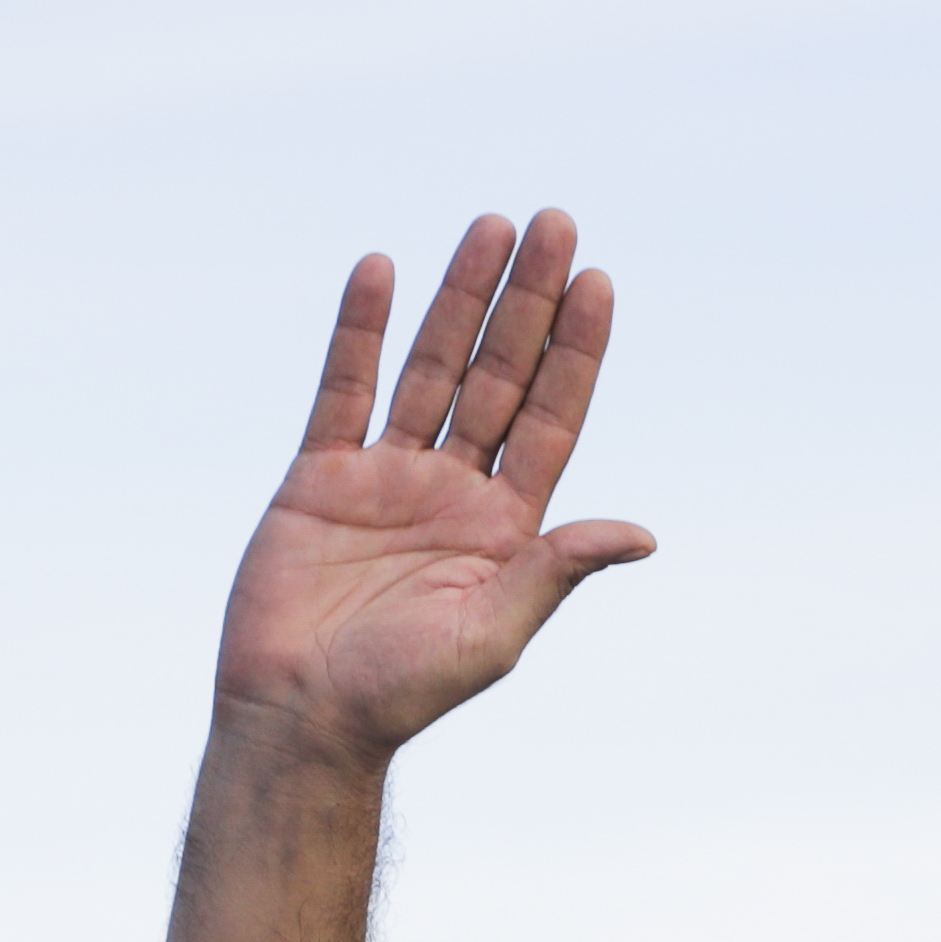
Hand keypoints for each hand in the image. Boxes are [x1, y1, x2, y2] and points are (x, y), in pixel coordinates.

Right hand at [212, 209, 652, 767]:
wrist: (298, 719)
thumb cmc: (400, 693)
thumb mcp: (493, 635)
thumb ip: (557, 571)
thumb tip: (642, 534)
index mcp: (503, 526)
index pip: (549, 418)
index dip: (575, 351)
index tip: (597, 282)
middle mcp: (451, 488)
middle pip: (499, 375)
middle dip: (527, 301)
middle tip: (556, 223)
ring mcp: (385, 477)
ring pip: (431, 368)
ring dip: (459, 298)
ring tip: (489, 227)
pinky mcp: (319, 476)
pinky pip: (343, 388)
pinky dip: (360, 330)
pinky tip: (381, 270)